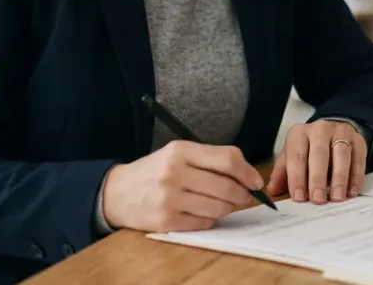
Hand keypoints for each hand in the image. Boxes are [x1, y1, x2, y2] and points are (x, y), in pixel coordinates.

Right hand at [101, 141, 262, 231]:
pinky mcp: (167, 220)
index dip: (248, 172)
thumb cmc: (155, 171)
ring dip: (228, 208)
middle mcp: (175, 173)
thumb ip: (210, 160)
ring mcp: (170, 198)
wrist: (118, 192)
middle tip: (243, 196)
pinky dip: (211, 219)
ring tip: (223, 204)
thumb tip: (248, 177)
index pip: (227, 160)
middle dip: (242, 194)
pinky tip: (204, 212)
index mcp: (180, 151)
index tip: (255, 181)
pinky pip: (205, 222)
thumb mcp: (178, 154)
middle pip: (227, 187)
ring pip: (219, 207)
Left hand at [266, 120, 366, 204]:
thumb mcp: (292, 156)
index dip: (297, 178)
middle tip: (318, 200)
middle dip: (318, 179)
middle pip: (319, 154)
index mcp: (299, 134)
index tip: (299, 197)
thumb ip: (283, 173)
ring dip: (339, 178)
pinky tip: (352, 191)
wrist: (334, 130)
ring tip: (336, 197)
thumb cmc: (309, 148)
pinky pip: (358, 158)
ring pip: (341, 154)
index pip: (297, 156)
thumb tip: (272, 191)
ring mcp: (341, 132)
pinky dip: (356, 176)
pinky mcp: (358, 140)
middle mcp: (320, 130)